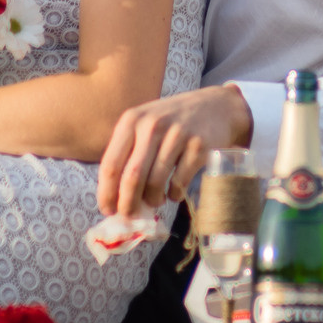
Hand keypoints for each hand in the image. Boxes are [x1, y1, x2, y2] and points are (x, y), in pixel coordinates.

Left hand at [96, 83, 252, 216]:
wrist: (216, 106)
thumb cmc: (173, 122)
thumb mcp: (146, 124)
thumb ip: (129, 153)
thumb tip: (115, 197)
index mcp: (132, 120)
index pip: (111, 164)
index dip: (106, 193)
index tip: (108, 210)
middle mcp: (153, 124)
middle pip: (132, 177)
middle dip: (128, 203)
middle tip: (130, 216)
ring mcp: (178, 134)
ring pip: (155, 183)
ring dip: (152, 200)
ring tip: (155, 201)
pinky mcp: (199, 146)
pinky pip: (179, 183)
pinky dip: (174, 195)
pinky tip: (174, 193)